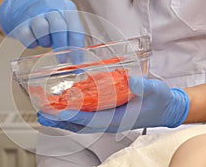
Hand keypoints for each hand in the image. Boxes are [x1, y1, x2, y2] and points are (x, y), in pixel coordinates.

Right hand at [0, 0, 84, 63]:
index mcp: (66, 9)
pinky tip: (35, 41)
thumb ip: (72, 39)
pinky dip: (32, 44)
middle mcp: (51, 9)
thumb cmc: (50, 19)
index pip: (75, 29)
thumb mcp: (65, 22)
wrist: (26, 6)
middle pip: (58, 27)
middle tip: (62, 59)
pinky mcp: (21, 24)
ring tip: (46, 42)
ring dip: (45, 42)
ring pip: (42, 29)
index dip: (77, 48)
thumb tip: (77, 63)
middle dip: (62, 47)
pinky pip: (27, 37)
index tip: (77, 62)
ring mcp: (35, 15)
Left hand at [37, 77, 189, 132]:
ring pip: (80, 123)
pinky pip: (85, 118)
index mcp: (117, 119)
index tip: (58, 112)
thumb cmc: (159, 101)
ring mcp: (106, 121)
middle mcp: (108, 122)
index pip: (90, 119)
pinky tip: (62, 110)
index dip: (73, 115)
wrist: (164, 109)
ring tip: (45, 113)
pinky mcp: (106, 116)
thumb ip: (144, 86)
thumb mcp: (155, 90)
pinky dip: (71, 115)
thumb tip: (132, 81)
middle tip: (41, 113)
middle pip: (79, 124)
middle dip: (60, 119)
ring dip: (62, 118)